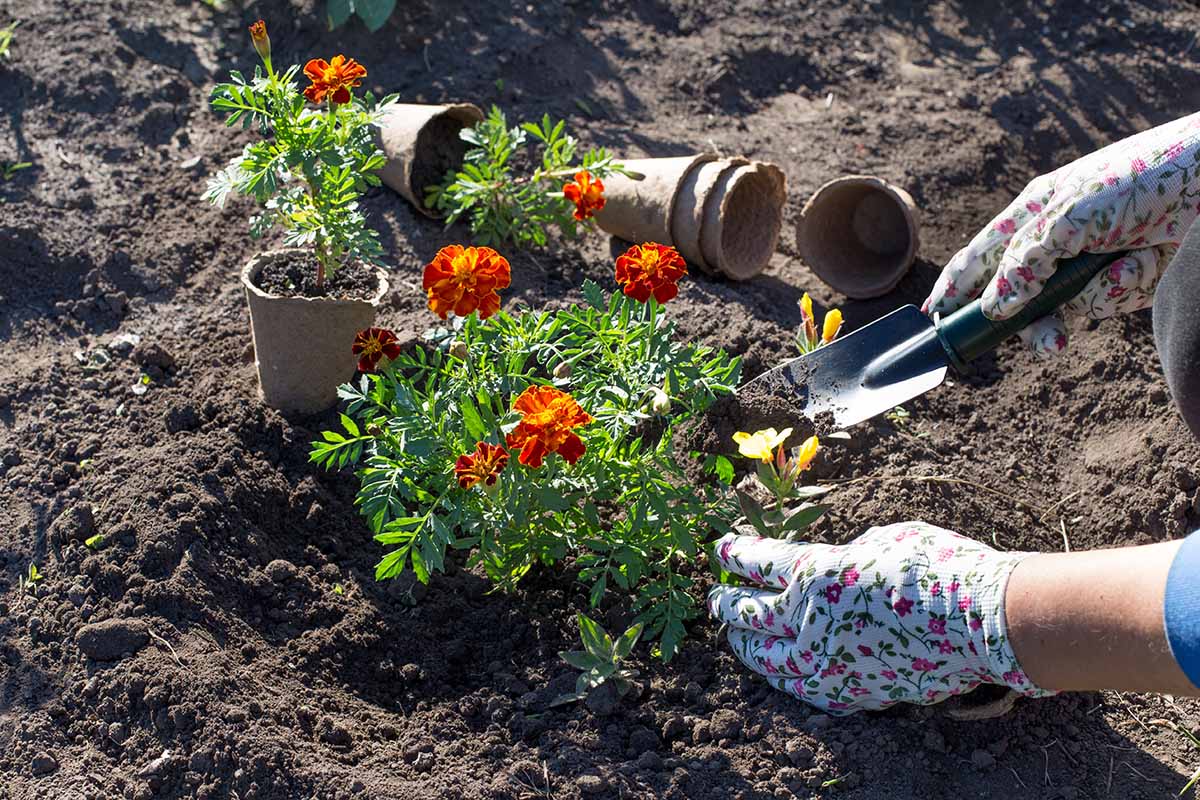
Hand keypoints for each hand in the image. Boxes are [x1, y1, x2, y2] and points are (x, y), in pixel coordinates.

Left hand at [707, 523, 1054, 713]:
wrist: (984, 622)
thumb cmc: (938, 567)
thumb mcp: (881, 538)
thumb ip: (844, 555)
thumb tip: (831, 567)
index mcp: (815, 574)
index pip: (757, 563)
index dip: (734, 555)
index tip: (720, 550)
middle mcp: (810, 621)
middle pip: (749, 615)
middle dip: (727, 604)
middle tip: (716, 597)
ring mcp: (828, 662)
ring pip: (767, 659)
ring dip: (746, 645)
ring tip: (734, 637)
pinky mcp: (851, 691)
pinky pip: (803, 687)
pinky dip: (784, 676)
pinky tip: (778, 672)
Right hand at [924, 112, 1199, 354]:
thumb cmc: (1140, 179)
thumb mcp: (1070, 217)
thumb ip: (1024, 262)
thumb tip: (994, 306)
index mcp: (1032, 212)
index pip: (979, 256)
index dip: (954, 286)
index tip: (934, 317)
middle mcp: (1054, 239)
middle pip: (1018, 297)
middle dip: (1034, 322)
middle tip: (1050, 343)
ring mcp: (1088, 260)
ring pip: (1065, 306)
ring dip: (1093, 298)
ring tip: (1121, 278)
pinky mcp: (1122, 275)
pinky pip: (1106, 301)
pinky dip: (1127, 285)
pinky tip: (1149, 258)